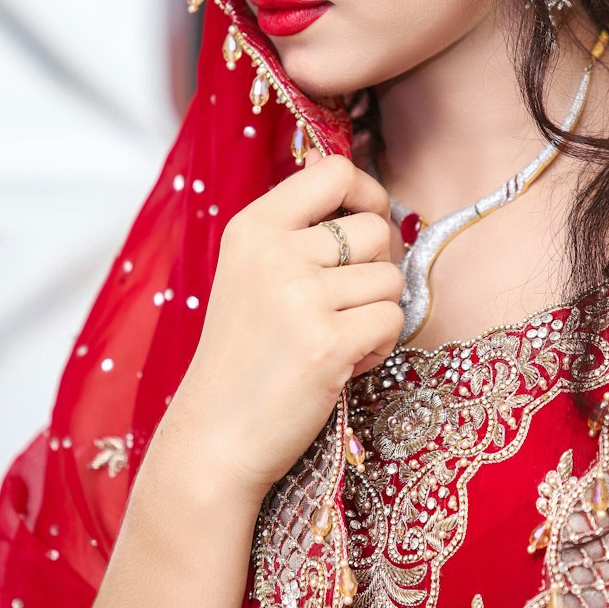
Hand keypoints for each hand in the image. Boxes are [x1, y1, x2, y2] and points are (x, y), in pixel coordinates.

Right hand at [165, 153, 404, 506]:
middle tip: (341, 305)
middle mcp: (274, 252)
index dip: (366, 193)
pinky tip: (342, 363)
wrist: (215, 437)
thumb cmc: (244, 354)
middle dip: (375, 268)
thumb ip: (299, 229)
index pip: (333, 171)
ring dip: (376, 313)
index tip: (363, 224)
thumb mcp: (252, 272)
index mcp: (253, 227)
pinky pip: (393, 320)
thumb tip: (357, 185)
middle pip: (375, 228)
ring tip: (333, 338)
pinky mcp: (329, 342)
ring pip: (391, 278)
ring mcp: (301, 297)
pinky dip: (379, 346)